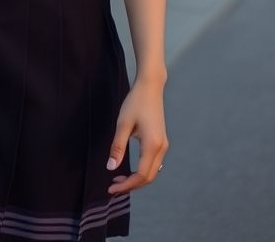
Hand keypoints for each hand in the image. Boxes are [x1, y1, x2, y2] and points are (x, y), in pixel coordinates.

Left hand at [106, 78, 168, 195]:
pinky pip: (153, 164)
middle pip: (148, 177)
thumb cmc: (135, 102)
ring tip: (119, 180)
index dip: (126, 185)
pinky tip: (130, 169)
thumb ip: (118, 147)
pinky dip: (142, 171)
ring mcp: (163, 145)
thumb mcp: (123, 123)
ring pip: (152, 172)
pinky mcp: (161, 142)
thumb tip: (111, 168)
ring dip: (137, 179)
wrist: (150, 87)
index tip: (111, 188)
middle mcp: (161, 148)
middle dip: (131, 185)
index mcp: (152, 145)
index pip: (141, 175)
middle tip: (113, 187)